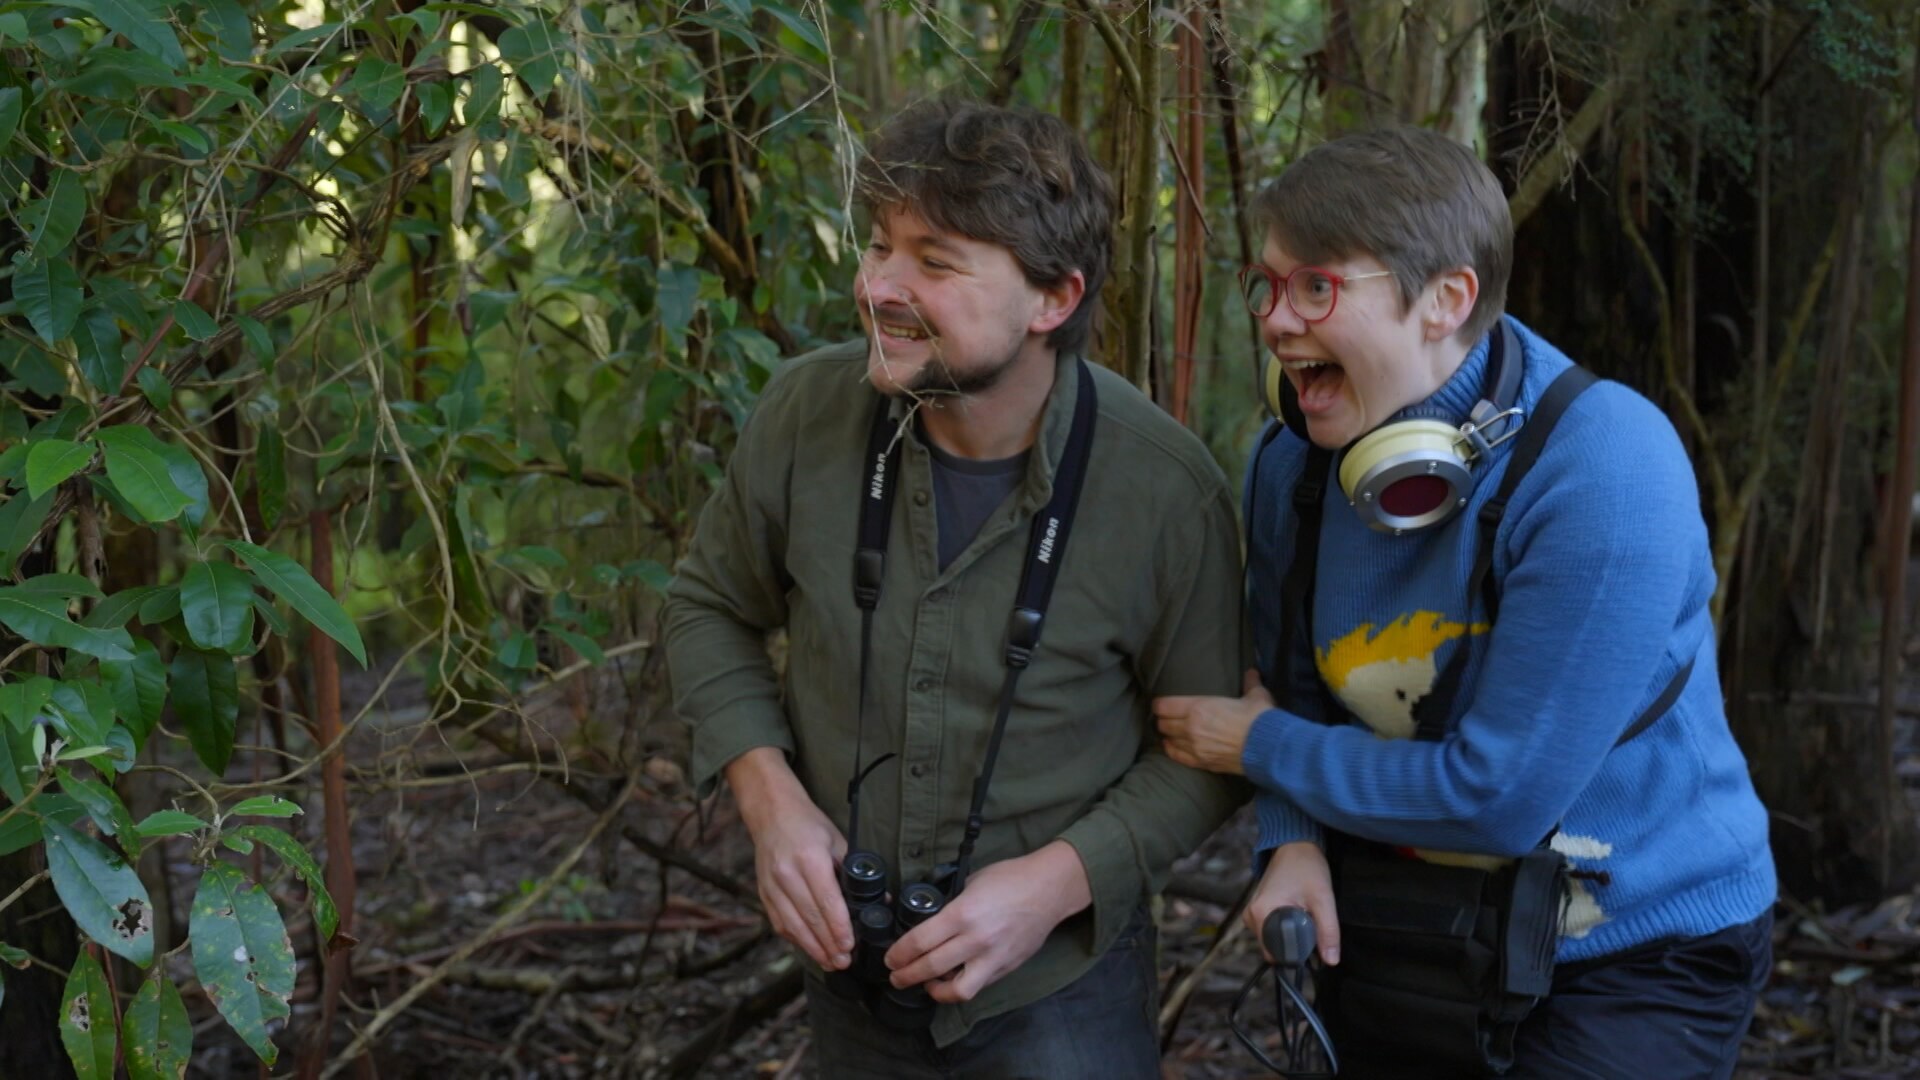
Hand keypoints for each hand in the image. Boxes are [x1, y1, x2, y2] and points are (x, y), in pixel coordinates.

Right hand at [726, 748, 853, 970]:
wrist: (772, 813)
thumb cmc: (808, 826)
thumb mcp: (837, 841)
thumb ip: (854, 871)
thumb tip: (881, 899)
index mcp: (809, 858)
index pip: (827, 900)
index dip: (839, 927)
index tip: (850, 945)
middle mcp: (787, 874)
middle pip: (810, 918)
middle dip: (829, 944)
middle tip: (845, 962)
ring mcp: (772, 885)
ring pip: (793, 925)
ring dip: (813, 948)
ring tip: (831, 962)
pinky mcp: (764, 893)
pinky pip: (780, 922)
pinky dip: (796, 939)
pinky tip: (811, 949)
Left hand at [883, 841, 1089, 1003]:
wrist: (1049, 889)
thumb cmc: (1010, 878)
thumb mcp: (970, 883)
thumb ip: (950, 906)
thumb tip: (930, 922)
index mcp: (963, 914)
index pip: (920, 942)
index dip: (899, 953)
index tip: (891, 958)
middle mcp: (976, 940)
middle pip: (930, 967)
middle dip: (906, 975)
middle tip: (896, 976)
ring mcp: (993, 957)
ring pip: (957, 990)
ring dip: (934, 990)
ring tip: (925, 984)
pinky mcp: (1006, 968)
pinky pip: (978, 986)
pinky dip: (960, 986)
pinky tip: (952, 979)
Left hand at [1154, 670, 1273, 774]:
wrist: (1269, 748)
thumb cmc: (1260, 719)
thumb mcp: (1255, 696)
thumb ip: (1250, 684)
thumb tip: (1252, 673)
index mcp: (1198, 708)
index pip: (1164, 706)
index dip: (1159, 705)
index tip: (1161, 704)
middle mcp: (1190, 728)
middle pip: (1163, 724)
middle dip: (1163, 720)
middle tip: (1168, 718)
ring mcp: (1195, 747)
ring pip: (1168, 740)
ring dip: (1168, 735)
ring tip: (1171, 732)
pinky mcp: (1202, 763)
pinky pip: (1178, 757)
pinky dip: (1172, 751)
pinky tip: (1171, 747)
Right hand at [1247, 841, 1339, 965]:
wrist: (1295, 845)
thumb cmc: (1307, 868)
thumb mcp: (1322, 899)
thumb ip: (1328, 931)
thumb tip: (1331, 961)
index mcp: (1260, 914)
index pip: (1277, 954)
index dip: (1299, 955)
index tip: (1315, 946)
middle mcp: (1251, 916)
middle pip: (1275, 949)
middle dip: (1296, 945)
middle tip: (1312, 927)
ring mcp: (1252, 914)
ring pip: (1274, 941)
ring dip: (1292, 937)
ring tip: (1306, 918)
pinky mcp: (1258, 911)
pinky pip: (1272, 932)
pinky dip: (1286, 929)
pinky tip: (1298, 916)